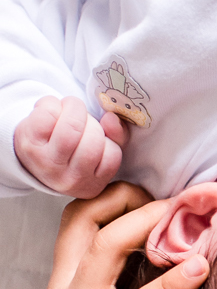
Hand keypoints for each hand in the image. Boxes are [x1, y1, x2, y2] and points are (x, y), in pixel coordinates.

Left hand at [14, 95, 129, 197]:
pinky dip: (51, 104)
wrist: (32, 153)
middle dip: (89, 120)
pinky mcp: (28, 146)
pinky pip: (48, 114)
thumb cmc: (72, 150)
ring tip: (67, 111)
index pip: (111, 154)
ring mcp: (46, 165)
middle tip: (79, 119)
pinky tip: (50, 112)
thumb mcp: (100, 150)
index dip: (106, 136)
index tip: (93, 134)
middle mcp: (69, 181)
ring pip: (71, 127)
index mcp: (91, 185)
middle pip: (92, 140)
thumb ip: (117, 135)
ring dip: (72, 107)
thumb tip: (110, 118)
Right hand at [36, 183, 208, 288]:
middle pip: (91, 218)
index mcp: (64, 285)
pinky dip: (171, 283)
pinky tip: (200, 269)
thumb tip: (177, 254)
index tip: (165, 196)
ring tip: (202, 213)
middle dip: (143, 196)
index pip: (79, 216)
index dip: (119, 195)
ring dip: (158, 222)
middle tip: (198, 193)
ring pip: (108, 247)